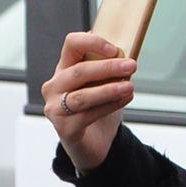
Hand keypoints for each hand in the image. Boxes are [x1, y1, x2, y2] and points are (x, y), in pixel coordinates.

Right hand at [43, 32, 136, 170]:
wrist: (93, 143)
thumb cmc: (98, 108)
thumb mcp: (104, 84)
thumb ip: (110, 68)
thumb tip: (127, 53)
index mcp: (64, 69)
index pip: (71, 45)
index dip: (91, 43)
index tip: (114, 48)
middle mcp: (54, 86)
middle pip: (78, 72)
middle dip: (107, 68)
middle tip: (131, 66)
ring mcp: (55, 108)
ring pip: (82, 96)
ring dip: (108, 90)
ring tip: (129, 86)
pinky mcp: (64, 128)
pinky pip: (88, 115)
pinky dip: (110, 106)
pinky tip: (125, 99)